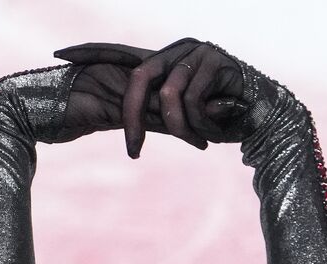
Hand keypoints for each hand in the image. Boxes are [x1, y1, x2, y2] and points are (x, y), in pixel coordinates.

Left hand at [54, 38, 251, 156]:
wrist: (265, 122)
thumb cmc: (224, 122)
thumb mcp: (184, 119)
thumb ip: (159, 112)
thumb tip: (132, 122)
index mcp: (167, 60)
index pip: (122, 53)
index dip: (92, 51)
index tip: (61, 56)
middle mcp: (180, 49)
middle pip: (139, 76)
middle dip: (133, 118)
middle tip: (133, 151)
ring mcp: (199, 51)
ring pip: (168, 94)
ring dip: (180, 129)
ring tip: (197, 143)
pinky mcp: (218, 61)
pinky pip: (192, 99)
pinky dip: (200, 123)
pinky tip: (214, 132)